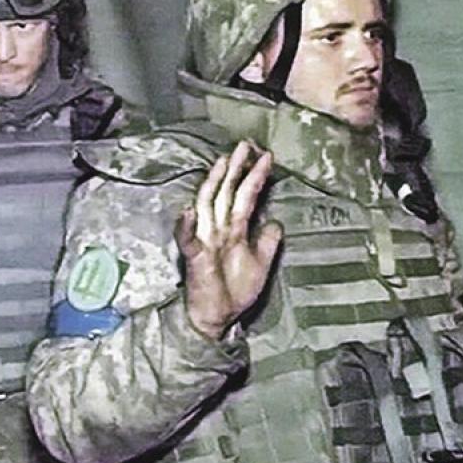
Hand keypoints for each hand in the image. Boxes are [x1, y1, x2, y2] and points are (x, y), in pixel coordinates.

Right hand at [175, 141, 282, 339]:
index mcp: (233, 229)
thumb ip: (267, 243)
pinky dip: (187, 225)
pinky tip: (189, 211)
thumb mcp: (260, 264)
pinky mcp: (195, 257)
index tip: (266, 156)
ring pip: (208, 206)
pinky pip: (189, 239)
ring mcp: (205, 241)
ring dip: (214, 185)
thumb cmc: (235, 291)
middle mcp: (218, 229)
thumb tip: (276, 222)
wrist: (219, 317)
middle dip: (234, 169)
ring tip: (221, 163)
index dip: (254, 176)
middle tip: (244, 145)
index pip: (244, 196)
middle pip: (225, 193)